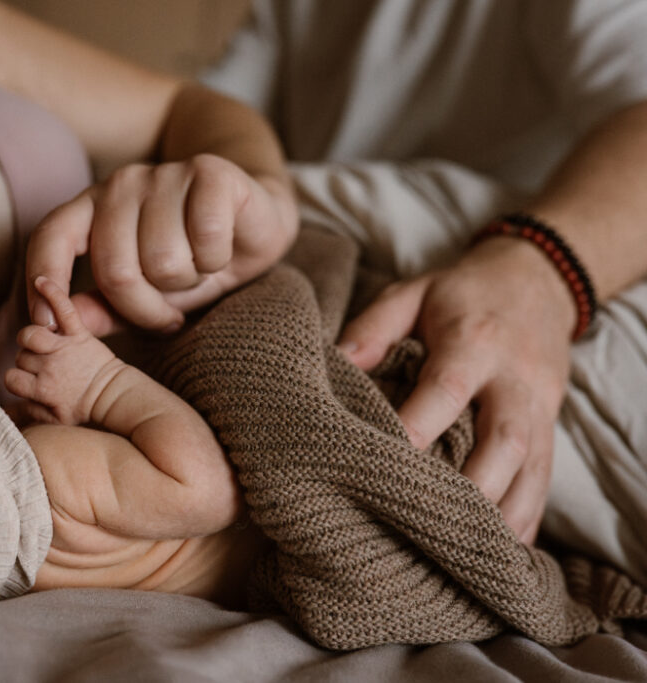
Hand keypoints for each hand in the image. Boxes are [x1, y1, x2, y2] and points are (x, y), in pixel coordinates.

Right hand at [5, 276, 121, 425]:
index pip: (11, 378)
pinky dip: (52, 291)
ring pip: (30, 334)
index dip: (16, 378)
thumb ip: (26, 414)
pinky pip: (63, 308)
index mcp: (43, 390)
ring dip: (31, 337)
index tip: (28, 381)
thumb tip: (2, 411)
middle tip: (44, 367)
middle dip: (27, 360)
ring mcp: (64, 348)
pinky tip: (41, 280)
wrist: (113, 394)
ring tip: (41, 343)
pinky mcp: (78, 333)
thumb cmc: (82, 409)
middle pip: (21, 356)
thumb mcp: (53, 420)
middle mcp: (51, 367)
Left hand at [26, 154, 295, 335]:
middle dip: (145, 310)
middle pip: (116, 271)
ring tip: (196, 272)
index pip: (50, 237)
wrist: (254, 224)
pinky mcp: (209, 172)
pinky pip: (205, 242)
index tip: (44, 326)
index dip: (43, 280)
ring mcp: (164, 174)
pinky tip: (222, 252)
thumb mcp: (141, 294)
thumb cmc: (190, 262)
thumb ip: (98, 307)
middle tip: (167, 316)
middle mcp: (121, 185)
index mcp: (93, 208)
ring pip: (164, 262)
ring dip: (186, 285)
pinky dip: (217, 261)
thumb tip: (48, 324)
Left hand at [338, 237, 574, 543]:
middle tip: (427, 524)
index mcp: (474, 342)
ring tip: (461, 555)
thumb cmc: (457, 295)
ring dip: (499, 514)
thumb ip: (373, 328)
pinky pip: (543, 481)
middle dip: (470, 486)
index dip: (417, 426)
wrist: (534, 284)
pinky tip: (499, 553)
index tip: (381, 464)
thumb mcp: (411, 293)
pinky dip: (525, 519)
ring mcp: (538, 409)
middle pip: (503, 440)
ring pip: (529, 469)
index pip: (446, 389)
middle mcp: (513, 381)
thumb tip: (334, 365)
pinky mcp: (550, 430)